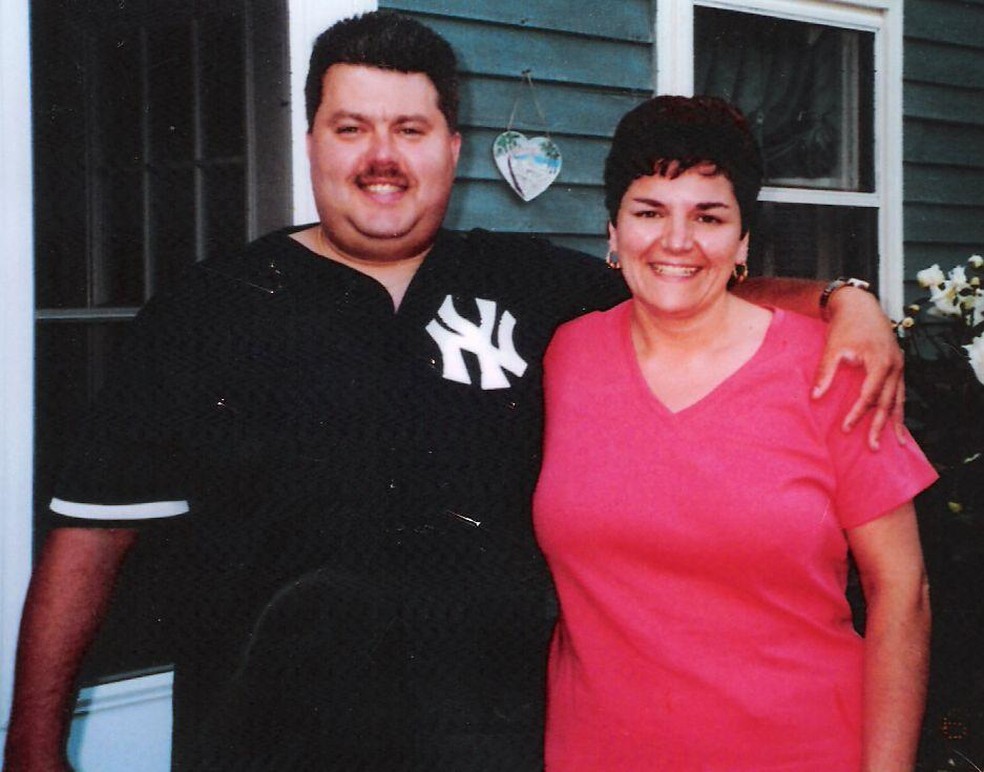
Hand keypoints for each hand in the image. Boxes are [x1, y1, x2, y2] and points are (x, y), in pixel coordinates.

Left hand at [811, 287, 904, 449]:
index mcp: (880, 362)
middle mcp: (894, 366)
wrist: (860, 305)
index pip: (870, 396)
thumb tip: (816, 397)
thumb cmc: (845, 325)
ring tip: (897, 442)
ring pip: (899, 399)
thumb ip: (826, 372)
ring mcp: (899, 366)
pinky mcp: (897, 365)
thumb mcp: (833, 347)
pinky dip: (899, 408)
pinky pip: (900, 392)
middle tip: (874, 447)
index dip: (858, 413)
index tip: (846, 428)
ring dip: (896, 421)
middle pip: (889, 402)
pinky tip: (898, 422)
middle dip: (881, 426)